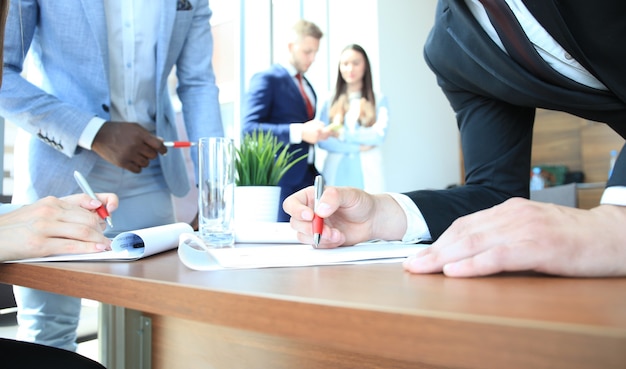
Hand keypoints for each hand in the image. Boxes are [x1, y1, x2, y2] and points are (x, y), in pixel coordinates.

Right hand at [0, 194, 118, 260]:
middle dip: (102, 228)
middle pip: (88, 217)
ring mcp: (44, 227)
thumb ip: (64, 211)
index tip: (112, 211)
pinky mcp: (38, 244)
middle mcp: (49, 210)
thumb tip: (94, 214)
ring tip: (107, 245)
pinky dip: (88, 248)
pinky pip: (70, 246)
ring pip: (83, 231)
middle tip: (107, 236)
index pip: (86, 198)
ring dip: (100, 239)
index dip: (105, 203)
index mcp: (51, 201)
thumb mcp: (39, 211)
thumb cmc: (17, 227)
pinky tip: (98, 249)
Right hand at [92, 122, 166, 172]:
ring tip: (136, 154)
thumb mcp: (135, 127)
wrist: (99, 135)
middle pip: (153, 155)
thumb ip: (148, 135)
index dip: (163, 149)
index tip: (163, 151)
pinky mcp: (122, 163)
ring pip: (146, 163)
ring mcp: (128, 154)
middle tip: (144, 150)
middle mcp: (135, 145)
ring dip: (143, 160)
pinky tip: (132, 161)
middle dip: (151, 153)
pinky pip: (138, 170)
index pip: (158, 145)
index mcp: (139, 134)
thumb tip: (162, 142)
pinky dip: (137, 167)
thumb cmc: (119, 130)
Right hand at [283, 186, 406, 246]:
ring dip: (320, 238)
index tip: (310, 216)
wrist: (372, 220)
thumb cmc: (360, 203)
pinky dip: (327, 244)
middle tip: (327, 229)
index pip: (292, 203)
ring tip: (337, 234)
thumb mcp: (349, 194)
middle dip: (311, 228)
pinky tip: (339, 237)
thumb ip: (333, 197)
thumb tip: (320, 209)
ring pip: (304, 236)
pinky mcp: (322, 239)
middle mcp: (310, 212)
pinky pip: (316, 246)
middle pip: (295, 223)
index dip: (296, 211)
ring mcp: (315, 227)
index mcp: (312, 197)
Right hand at [301, 120, 333, 143]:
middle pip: (327, 136)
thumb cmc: (307, 126)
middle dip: (328, 134)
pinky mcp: (314, 142)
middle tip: (329, 133)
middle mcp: (318, 135)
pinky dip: (318, 137)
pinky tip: (314, 135)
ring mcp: (316, 139)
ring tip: (320, 133)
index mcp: (319, 129)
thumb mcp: (315, 122)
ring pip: (323, 138)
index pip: (328, 131)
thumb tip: (325, 126)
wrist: (300, 132)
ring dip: (324, 136)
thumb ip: (321, 124)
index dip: (332, 132)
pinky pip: (319, 139)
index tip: (334, 131)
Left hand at [403, 198, 625, 277]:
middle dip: (433, 251)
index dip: (438, 241)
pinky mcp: (540, 246)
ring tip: (422, 269)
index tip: (419, 255)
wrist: (612, 236)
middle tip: (411, 266)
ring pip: (475, 242)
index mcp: (508, 210)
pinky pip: (499, 256)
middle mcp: (513, 215)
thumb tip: (470, 253)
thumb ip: (503, 236)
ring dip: (444, 258)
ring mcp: (526, 228)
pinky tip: (455, 272)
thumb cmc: (571, 237)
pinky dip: (473, 265)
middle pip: (463, 233)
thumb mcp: (531, 230)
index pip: (464, 224)